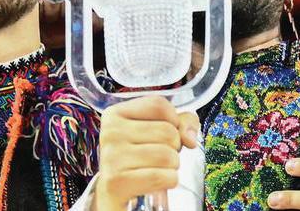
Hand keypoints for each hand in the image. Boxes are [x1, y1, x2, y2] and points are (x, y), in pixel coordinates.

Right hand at [93, 96, 199, 210]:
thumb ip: (183, 122)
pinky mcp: (116, 183)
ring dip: (172, 165)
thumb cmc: (141, 158)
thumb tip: (189, 138)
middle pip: (167, 131)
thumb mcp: (160, 131)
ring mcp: (110, 158)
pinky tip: (157, 183)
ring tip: (158, 168)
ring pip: (167, 155)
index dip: (174, 120)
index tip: (165, 133)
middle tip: (159, 156)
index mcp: (115, 114)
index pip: (159, 105)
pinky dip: (169, 181)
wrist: (118, 194)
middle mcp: (110, 133)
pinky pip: (162, 177)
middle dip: (174, 146)